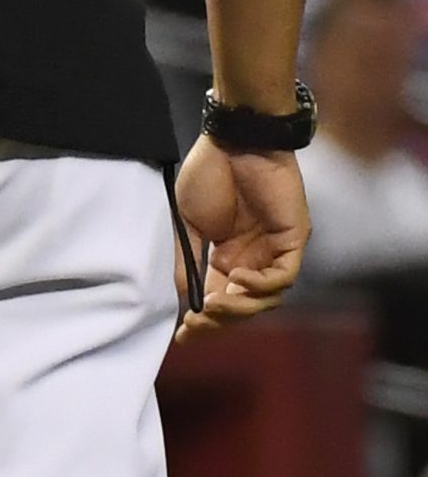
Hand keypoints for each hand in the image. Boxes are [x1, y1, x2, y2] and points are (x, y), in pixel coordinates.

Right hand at [172, 135, 307, 335]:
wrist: (235, 141)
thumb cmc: (209, 174)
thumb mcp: (187, 223)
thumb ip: (187, 259)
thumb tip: (183, 296)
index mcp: (226, 253)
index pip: (218, 296)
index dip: (203, 319)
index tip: (182, 334)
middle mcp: (253, 257)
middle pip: (243, 305)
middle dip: (220, 321)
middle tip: (196, 324)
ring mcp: (274, 250)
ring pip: (266, 298)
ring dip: (240, 307)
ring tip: (214, 303)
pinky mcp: (293, 239)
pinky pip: (283, 277)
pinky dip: (261, 285)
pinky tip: (236, 278)